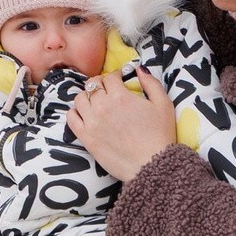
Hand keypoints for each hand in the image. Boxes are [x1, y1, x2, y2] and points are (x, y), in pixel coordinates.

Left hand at [66, 68, 176, 182]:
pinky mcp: (86, 138)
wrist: (151, 166)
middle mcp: (102, 106)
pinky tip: (85, 114)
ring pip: (80, 98)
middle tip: (108, 90)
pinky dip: (76, 112)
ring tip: (96, 102)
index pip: (110, 77)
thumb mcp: (163, 104)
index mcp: (120, 96)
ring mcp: (91, 122)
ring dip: (88, 96)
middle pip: (93, 85)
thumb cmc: (160, 136)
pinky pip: (71, 118)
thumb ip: (151, 83)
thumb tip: (139, 69)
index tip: (120, 80)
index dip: (116, 76)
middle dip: (101, 84)